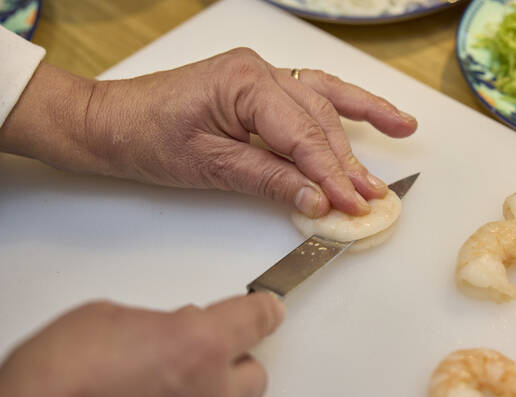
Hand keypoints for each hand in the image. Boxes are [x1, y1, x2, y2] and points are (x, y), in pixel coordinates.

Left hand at [0, 48, 417, 216]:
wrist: (110, 123)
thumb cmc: (146, 139)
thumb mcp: (209, 167)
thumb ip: (270, 179)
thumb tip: (317, 200)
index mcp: (246, 82)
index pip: (304, 135)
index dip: (332, 174)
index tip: (354, 205)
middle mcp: (260, 71)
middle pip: (319, 120)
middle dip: (348, 161)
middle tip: (373, 197)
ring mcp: (263, 75)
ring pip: (324, 102)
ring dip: (361, 125)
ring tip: (403, 133)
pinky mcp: (261, 88)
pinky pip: (312, 94)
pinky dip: (344, 105)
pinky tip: (375, 113)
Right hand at [0, 293, 283, 396]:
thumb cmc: (60, 376)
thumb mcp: (108, 318)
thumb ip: (157, 324)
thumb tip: (166, 334)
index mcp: (202, 343)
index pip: (257, 319)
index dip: (264, 309)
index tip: (268, 306)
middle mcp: (212, 392)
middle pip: (255, 374)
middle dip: (234, 361)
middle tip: (201, 352)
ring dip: (209, 392)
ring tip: (166, 385)